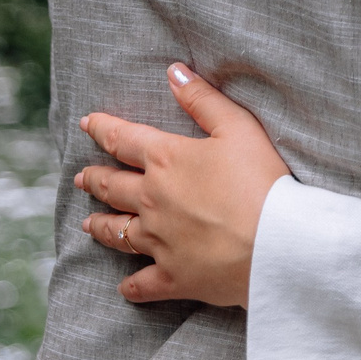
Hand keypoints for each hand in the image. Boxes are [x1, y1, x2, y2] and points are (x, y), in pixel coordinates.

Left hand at [74, 63, 292, 306]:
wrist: (278, 243)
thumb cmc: (263, 181)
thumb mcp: (239, 127)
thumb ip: (203, 99)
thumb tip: (173, 71)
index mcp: (166, 160)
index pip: (123, 139)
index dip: (102, 128)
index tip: (87, 123)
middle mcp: (152, 201)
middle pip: (113, 187)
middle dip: (96, 179)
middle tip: (82, 178)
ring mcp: (159, 242)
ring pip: (117, 233)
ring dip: (100, 226)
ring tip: (87, 224)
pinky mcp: (174, 276)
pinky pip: (142, 284)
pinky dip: (131, 287)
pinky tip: (124, 288)